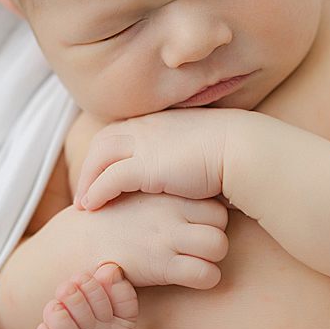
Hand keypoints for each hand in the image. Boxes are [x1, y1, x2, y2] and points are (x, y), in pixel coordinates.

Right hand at [72, 192, 230, 289]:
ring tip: (197, 261)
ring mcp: (167, 239)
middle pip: (222, 222)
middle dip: (216, 235)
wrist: (78, 243)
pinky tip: (191, 277)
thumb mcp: (137, 193)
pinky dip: (206, 278)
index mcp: (167, 195)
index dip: (212, 218)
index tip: (199, 227)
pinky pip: (206, 274)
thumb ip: (166, 192)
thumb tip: (196, 186)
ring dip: (213, 258)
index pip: (214, 203)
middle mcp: (170, 214)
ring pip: (219, 246)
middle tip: (200, 245)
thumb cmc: (114, 221)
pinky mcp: (162, 266)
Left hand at [75, 109, 238, 210]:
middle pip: (104, 142)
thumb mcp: (206, 145)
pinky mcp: (144, 166)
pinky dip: (96, 192)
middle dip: (90, 165)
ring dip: (87, 180)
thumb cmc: (234, 152)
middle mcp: (147, 127)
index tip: (105, 172)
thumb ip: (189, 151)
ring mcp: (143, 144)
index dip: (109, 152)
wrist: (243, 150)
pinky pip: (108, 179)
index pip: (123, 131)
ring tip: (86, 203)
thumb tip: (191, 163)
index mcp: (161, 121)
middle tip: (86, 189)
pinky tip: (93, 207)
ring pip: (99, 158)